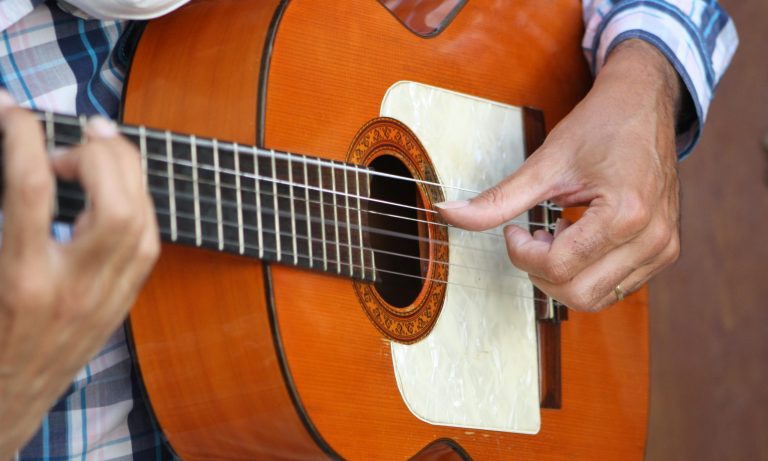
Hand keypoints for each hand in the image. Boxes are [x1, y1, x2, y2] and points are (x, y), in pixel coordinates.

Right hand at [0, 93, 159, 456]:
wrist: (6, 399)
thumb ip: (4, 212)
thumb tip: (18, 161)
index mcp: (20, 279)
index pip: (31, 189)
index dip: (24, 135)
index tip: (11, 109)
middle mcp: (73, 289)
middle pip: (114, 205)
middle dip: (98, 156)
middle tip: (73, 137)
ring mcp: (105, 298)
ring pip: (142, 222)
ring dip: (126, 174)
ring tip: (97, 150)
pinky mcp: (121, 303)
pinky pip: (147, 243)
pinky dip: (137, 204)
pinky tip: (115, 189)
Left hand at [438, 40, 681, 311]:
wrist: (644, 104)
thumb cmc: (600, 126)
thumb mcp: (544, 162)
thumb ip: (498, 199)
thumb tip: (448, 214)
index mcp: (625, 213)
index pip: (557, 267)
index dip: (522, 253)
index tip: (513, 229)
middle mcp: (651, 238)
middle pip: (577, 294)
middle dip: (541, 271)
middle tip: (533, 236)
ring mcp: (662, 249)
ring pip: (597, 298)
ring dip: (564, 275)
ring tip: (558, 233)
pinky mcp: (664, 253)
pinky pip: (616, 287)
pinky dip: (587, 272)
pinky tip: (579, 237)